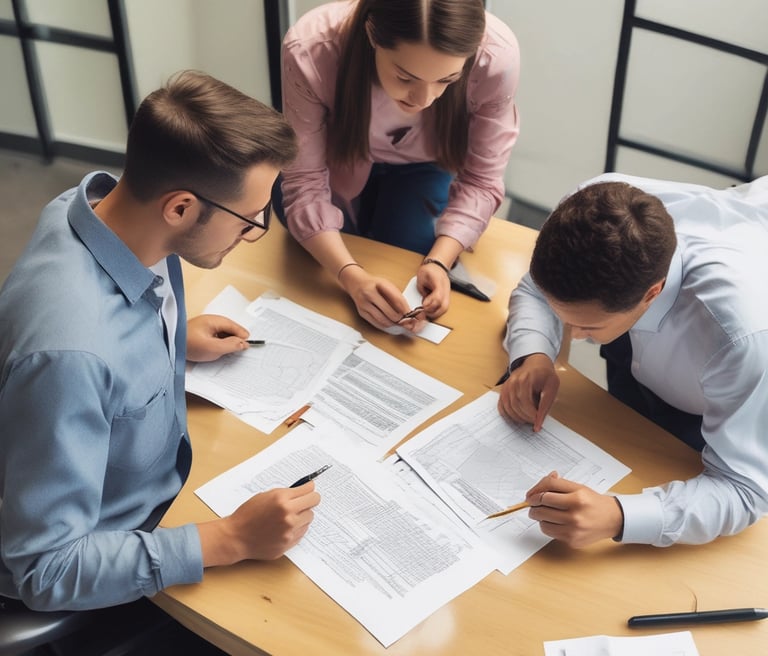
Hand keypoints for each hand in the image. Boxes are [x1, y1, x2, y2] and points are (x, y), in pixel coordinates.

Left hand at [186, 314, 248, 361]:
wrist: (168, 347)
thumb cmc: (188, 345)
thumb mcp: (213, 348)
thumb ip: (231, 345)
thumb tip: (244, 343)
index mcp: (214, 320)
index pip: (235, 327)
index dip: (242, 336)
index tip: (249, 346)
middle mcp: (210, 322)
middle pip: (229, 330)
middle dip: (235, 340)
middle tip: (240, 350)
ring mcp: (204, 328)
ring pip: (222, 335)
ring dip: (227, 343)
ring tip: (229, 353)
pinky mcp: (199, 335)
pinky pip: (215, 339)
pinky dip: (219, 345)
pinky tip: (217, 353)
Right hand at [199, 482, 320, 565]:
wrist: (236, 537)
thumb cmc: (248, 514)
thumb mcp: (265, 496)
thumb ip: (286, 493)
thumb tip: (306, 489)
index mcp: (282, 500)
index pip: (310, 491)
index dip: (310, 489)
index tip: (310, 489)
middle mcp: (288, 515)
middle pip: (314, 503)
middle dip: (308, 501)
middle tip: (301, 502)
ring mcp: (289, 531)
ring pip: (309, 518)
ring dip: (302, 516)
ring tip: (288, 517)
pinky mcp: (288, 543)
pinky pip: (302, 532)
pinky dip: (297, 528)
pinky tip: (284, 527)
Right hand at [339, 265, 416, 330]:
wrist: (355, 282)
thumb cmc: (373, 283)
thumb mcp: (386, 284)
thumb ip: (396, 296)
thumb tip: (408, 311)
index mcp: (379, 284)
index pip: (397, 300)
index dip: (407, 310)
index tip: (413, 315)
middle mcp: (370, 294)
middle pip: (391, 313)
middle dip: (402, 319)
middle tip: (408, 322)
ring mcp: (364, 304)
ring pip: (384, 320)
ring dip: (394, 323)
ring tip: (400, 322)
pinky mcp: (362, 312)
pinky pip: (377, 323)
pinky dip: (386, 325)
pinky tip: (391, 323)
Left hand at [416, 263, 450, 318]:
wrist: (437, 265)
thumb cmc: (429, 270)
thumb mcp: (421, 278)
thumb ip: (422, 290)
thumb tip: (424, 302)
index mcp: (439, 282)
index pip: (438, 297)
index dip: (430, 304)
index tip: (423, 305)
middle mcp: (445, 288)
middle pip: (444, 306)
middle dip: (434, 312)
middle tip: (425, 312)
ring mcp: (447, 292)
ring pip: (445, 307)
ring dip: (436, 312)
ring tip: (427, 311)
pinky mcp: (446, 295)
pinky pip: (444, 306)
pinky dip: (438, 310)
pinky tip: (431, 308)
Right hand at [497, 354, 558, 430]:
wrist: (536, 363)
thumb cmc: (545, 375)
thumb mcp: (551, 388)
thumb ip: (545, 406)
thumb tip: (538, 423)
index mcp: (526, 379)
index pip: (525, 402)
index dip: (531, 414)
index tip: (538, 421)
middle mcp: (513, 382)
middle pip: (515, 405)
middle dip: (525, 417)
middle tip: (534, 421)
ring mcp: (507, 385)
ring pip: (508, 407)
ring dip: (517, 417)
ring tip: (527, 419)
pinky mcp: (504, 389)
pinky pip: (502, 405)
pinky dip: (508, 414)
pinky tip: (517, 416)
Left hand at [525, 472, 623, 547]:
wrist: (613, 519)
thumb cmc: (593, 502)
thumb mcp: (578, 487)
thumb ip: (556, 484)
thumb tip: (537, 488)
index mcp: (577, 497)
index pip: (546, 492)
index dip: (534, 492)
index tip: (530, 495)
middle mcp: (576, 514)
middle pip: (541, 507)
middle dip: (533, 505)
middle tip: (534, 504)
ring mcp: (574, 529)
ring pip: (542, 521)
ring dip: (539, 516)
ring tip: (545, 512)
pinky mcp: (572, 540)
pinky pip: (549, 532)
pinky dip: (546, 526)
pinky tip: (553, 521)